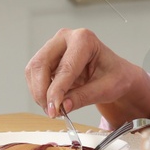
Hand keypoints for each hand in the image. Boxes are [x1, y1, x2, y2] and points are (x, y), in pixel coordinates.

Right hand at [24, 28, 149, 122]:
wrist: (116, 75)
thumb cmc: (116, 76)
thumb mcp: (106, 89)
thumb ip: (84, 97)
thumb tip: (63, 106)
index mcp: (84, 39)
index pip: (65, 67)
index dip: (57, 90)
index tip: (54, 109)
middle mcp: (66, 38)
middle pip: (41, 64)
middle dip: (42, 91)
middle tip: (51, 111)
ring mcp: (54, 47)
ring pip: (34, 70)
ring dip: (39, 93)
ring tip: (54, 109)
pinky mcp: (48, 59)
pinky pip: (34, 76)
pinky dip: (39, 91)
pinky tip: (52, 101)